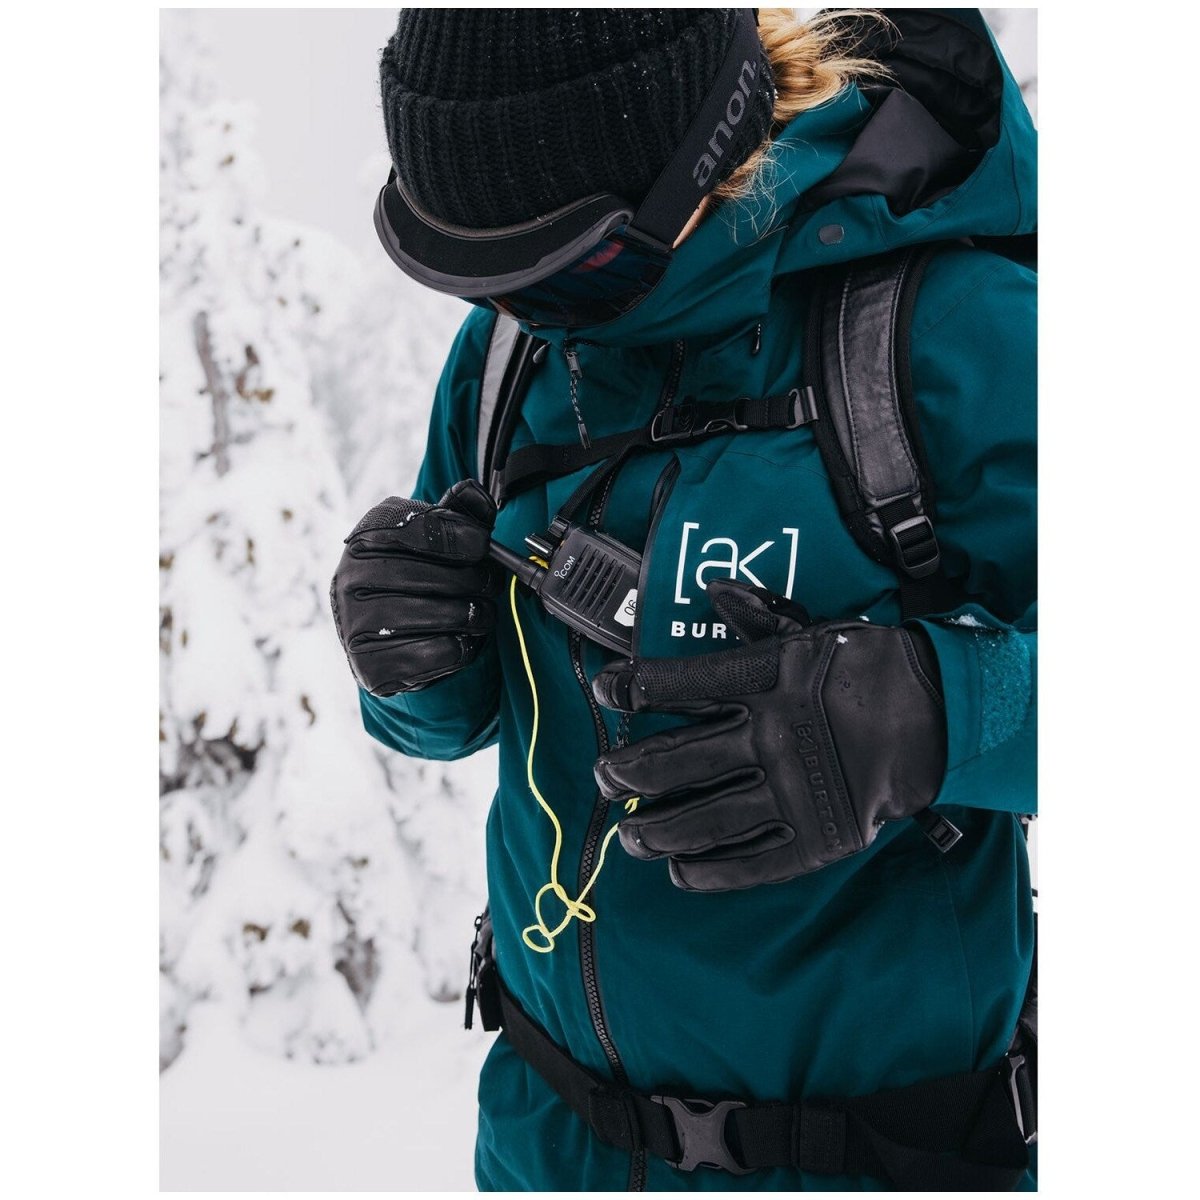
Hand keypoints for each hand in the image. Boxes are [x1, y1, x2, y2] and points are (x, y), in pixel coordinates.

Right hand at [329, 480, 499, 695]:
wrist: (384, 638)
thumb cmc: (417, 577)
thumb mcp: (436, 537)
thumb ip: (460, 512)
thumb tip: (474, 492)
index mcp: (366, 538)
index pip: (424, 529)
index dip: (464, 536)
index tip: (483, 545)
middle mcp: (351, 578)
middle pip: (437, 576)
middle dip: (477, 581)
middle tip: (488, 586)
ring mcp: (355, 624)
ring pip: (439, 615)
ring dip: (474, 616)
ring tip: (479, 613)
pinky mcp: (371, 666)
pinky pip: (436, 654)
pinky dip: (461, 648)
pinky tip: (458, 640)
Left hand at [591, 580, 945, 890]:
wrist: (937, 714)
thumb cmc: (865, 666)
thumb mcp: (809, 631)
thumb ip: (757, 616)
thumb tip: (713, 591)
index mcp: (764, 679)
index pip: (675, 684)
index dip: (630, 688)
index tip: (605, 691)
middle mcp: (769, 735)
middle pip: (672, 761)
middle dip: (625, 773)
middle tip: (604, 778)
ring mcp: (791, 790)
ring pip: (700, 819)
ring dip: (653, 831)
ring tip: (629, 835)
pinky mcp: (815, 837)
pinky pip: (750, 863)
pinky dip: (708, 871)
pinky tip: (678, 871)